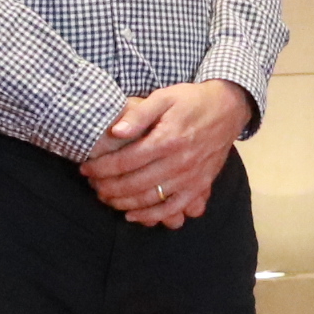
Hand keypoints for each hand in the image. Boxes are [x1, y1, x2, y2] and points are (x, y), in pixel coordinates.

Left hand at [80, 81, 249, 227]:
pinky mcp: (199, 186)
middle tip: (92, 185)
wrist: (227, 109)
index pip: (125, 161)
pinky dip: (150, 216)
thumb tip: (116, 131)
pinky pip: (172, 208)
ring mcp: (190, 177)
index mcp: (167, 139)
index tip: (86, 169)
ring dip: (123, 202)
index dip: (102, 168)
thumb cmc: (191, 101)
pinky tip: (131, 215)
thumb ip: (138, 114)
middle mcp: (179, 162)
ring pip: (150, 199)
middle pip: (134, 183)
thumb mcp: (164, 97)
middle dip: (107, 187)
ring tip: (105, 197)